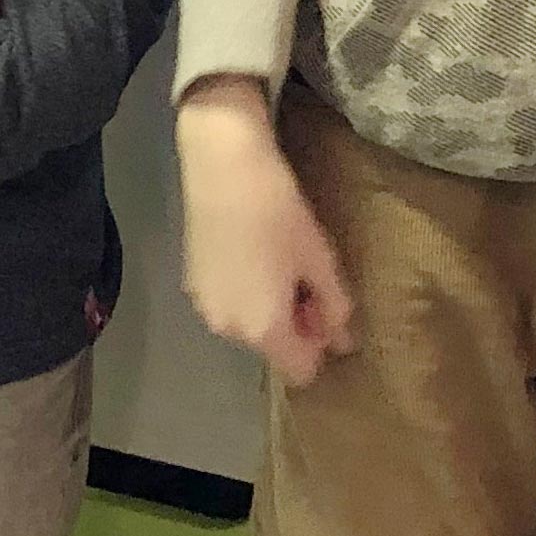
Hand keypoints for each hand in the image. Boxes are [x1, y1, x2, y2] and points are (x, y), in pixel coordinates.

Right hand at [175, 78, 354, 391]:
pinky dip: (245, 292)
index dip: (320, 344)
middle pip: (273, 348)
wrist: (223, 165)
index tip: (328, 306)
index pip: (300, 370)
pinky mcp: (191, 283)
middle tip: (309, 277)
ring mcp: (205, 306)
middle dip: (295, 324)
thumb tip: (343, 341)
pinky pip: (230, 305)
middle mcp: (228, 329)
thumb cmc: (279, 212)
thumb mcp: (319, 258)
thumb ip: (334, 307)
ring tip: (280, 261)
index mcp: (263, 329)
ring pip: (250, 326)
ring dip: (270, 308)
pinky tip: (252, 252)